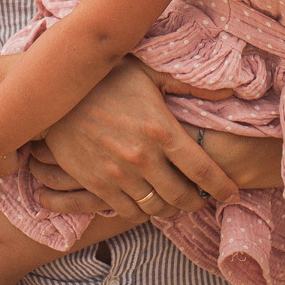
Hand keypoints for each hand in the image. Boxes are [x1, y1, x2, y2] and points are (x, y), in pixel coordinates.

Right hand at [30, 60, 239, 217]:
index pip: (202, 169)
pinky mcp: (97, 184)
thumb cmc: (105, 79)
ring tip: (175, 202)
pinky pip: (127, 211)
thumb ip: (186, 84)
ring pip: (157, 207)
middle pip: (182, 196)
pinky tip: (146, 202)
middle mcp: (142, 156)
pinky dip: (141, 212)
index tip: (231, 193)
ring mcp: (118, 174)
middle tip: (201, 199)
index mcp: (160, 129)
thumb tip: (231, 90)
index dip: (221, 186)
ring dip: (170, 209)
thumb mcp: (147, 72)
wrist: (53, 94)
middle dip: (197, 202)